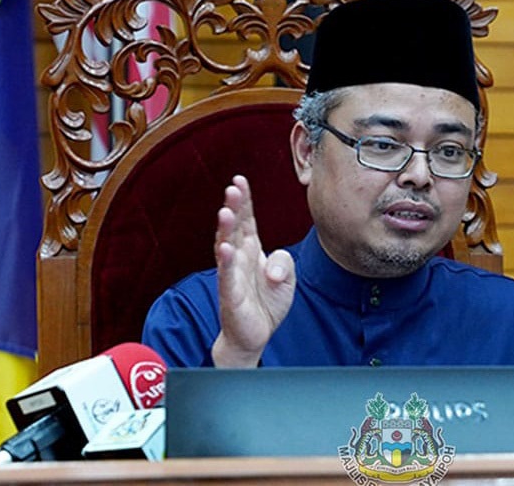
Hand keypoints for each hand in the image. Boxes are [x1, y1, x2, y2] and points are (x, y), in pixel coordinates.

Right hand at [211, 175, 295, 366]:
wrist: (255, 334)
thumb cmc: (267, 301)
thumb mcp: (287, 277)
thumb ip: (284, 263)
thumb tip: (272, 271)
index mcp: (251, 248)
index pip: (246, 219)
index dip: (243, 200)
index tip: (239, 180)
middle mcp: (239, 257)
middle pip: (234, 228)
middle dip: (233, 207)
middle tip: (232, 189)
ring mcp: (232, 275)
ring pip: (226, 248)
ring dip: (225, 230)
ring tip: (226, 212)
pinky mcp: (231, 295)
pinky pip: (227, 276)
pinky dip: (226, 263)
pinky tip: (225, 248)